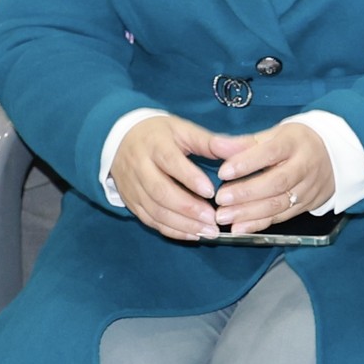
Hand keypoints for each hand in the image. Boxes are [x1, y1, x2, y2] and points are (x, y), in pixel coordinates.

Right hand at [113, 115, 225, 242]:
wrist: (120, 139)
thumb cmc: (159, 134)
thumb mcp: (183, 129)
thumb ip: (211, 141)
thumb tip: (244, 147)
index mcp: (155, 146)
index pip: (171, 163)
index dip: (190, 178)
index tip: (211, 191)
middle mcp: (140, 168)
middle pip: (160, 192)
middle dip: (188, 208)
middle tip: (214, 219)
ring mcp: (133, 187)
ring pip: (154, 210)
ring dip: (182, 224)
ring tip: (208, 231)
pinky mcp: (130, 202)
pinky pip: (149, 220)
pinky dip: (171, 230)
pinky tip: (192, 234)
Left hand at [213, 120, 336, 232]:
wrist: (334, 155)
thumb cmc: (294, 143)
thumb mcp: (274, 135)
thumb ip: (244, 143)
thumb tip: (216, 145)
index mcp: (294, 143)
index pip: (271, 152)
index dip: (247, 163)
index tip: (223, 172)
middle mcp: (305, 166)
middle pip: (277, 182)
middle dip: (246, 192)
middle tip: (220, 199)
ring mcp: (308, 188)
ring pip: (279, 203)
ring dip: (249, 212)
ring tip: (223, 216)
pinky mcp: (307, 205)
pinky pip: (282, 217)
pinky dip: (260, 224)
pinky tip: (239, 228)